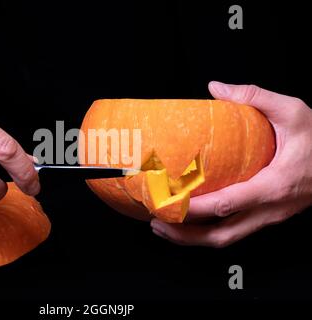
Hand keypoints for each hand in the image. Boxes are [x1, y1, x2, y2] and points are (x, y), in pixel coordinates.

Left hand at [151, 81, 311, 246]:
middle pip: (221, 235)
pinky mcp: (267, 218)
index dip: (193, 208)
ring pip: (226, 239)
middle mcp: (269, 210)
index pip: (226, 204)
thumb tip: (216, 88)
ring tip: (163, 227)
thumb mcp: (294, 112)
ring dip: (192, 238)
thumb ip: (255, 97)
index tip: (167, 202)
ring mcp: (269, 218)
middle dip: (184, 234)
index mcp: (273, 186)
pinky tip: (190, 221)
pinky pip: (234, 231)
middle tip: (156, 222)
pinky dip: (207, 231)